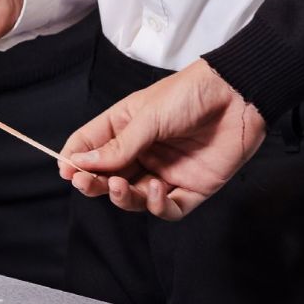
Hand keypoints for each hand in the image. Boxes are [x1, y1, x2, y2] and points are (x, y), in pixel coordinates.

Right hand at [58, 59, 265, 219]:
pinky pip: (168, 209)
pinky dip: (158, 207)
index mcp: (127, 126)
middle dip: (94, 181)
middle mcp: (143, 151)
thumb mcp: (148, 116)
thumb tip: (81, 162)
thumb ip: (118, 145)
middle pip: (109, 175)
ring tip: (119, 185)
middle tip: (85, 182)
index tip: (66, 170)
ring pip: (134, 197)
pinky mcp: (191, 189)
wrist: (238, 97)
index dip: (76, 158)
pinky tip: (157, 192)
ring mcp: (166, 171)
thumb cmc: (190, 94)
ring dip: (123, 196)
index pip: (92, 144)